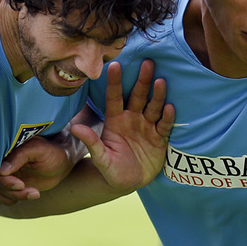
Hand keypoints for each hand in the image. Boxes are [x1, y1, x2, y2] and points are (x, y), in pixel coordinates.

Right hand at [0, 135, 75, 204]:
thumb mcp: (38, 149)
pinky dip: (11, 200)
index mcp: (3, 149)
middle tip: (31, 191)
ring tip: (35, 193)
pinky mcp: (3, 184)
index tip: (21, 185)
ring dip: (13, 197)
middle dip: (10, 191)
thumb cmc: (51, 151)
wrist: (60, 162)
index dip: (4, 180)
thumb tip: (1, 171)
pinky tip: (30, 194)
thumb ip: (19, 156)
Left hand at [72, 59, 173, 192]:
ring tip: (160, 81)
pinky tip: (170, 107)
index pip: (115, 97)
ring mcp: (147, 127)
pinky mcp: (160, 138)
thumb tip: (75, 128)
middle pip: (138, 96)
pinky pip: (164, 125)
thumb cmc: (110, 169)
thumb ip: (91, 143)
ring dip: (157, 95)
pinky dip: (168, 117)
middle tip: (147, 62)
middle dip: (143, 80)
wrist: (128, 183)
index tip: (114, 65)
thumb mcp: (101, 158)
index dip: (115, 82)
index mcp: (115, 120)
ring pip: (153, 107)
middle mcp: (132, 119)